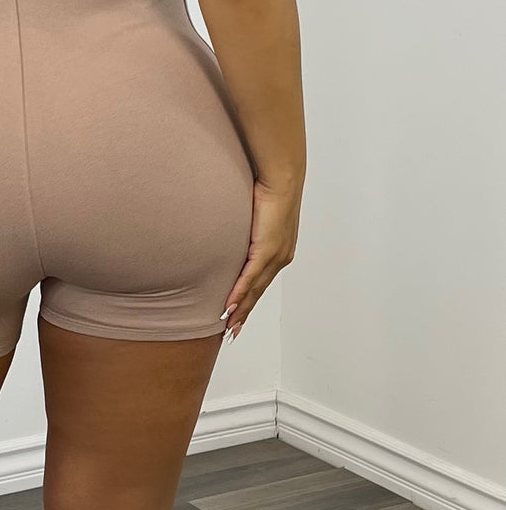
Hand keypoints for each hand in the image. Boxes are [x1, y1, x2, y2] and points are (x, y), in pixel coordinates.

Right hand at [221, 175, 301, 341]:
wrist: (281, 178)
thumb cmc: (268, 188)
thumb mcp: (254, 214)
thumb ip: (246, 227)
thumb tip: (231, 227)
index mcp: (279, 250)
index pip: (261, 281)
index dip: (249, 299)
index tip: (238, 315)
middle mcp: (280, 257)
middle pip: (258, 291)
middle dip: (244, 312)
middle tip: (232, 330)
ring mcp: (275, 256)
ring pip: (255, 290)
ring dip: (240, 309)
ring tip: (228, 325)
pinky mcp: (267, 250)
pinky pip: (250, 278)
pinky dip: (239, 293)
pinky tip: (230, 306)